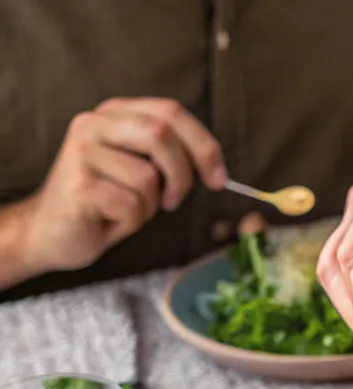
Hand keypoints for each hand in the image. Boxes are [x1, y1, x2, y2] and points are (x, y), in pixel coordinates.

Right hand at [19, 97, 224, 274]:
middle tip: (175, 201)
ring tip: (128, 209)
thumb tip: (214, 167)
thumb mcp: (141, 173)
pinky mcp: (79, 184)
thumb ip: (168, 159)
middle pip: (161, 133)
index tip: (219, 179)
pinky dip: (132, 221)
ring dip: (150, 206)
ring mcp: (82, 151)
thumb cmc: (106, 205)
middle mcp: (94, 124)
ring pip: (147, 176)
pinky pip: (131, 204)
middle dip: (182, 175)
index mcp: (115, 114)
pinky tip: (111, 220)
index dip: (204, 145)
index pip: (170, 112)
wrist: (54, 232)